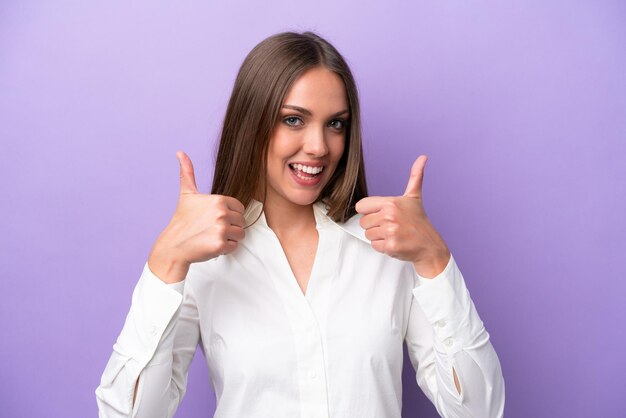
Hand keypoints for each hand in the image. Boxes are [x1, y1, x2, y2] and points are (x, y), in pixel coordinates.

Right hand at [148, 151, 245, 283]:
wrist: (174, 245)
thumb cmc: (182, 220)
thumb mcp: (186, 194)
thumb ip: (187, 172)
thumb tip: (180, 152)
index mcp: (218, 200)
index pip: (239, 208)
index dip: (229, 215)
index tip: (214, 218)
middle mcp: (221, 213)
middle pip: (241, 221)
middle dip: (230, 227)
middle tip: (212, 229)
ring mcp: (221, 229)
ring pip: (240, 234)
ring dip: (229, 238)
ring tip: (212, 236)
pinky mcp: (221, 245)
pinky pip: (234, 246)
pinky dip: (225, 249)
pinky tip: (211, 245)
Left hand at [355, 155, 449, 278]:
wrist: (430, 246)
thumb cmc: (419, 222)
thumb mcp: (414, 197)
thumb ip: (415, 177)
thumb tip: (423, 157)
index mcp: (391, 202)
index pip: (361, 206)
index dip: (370, 211)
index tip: (382, 214)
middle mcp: (389, 216)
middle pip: (363, 222)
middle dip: (374, 226)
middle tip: (391, 226)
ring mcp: (390, 231)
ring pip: (368, 234)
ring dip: (378, 237)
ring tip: (394, 234)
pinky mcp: (390, 246)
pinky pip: (374, 246)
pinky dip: (383, 247)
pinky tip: (395, 242)